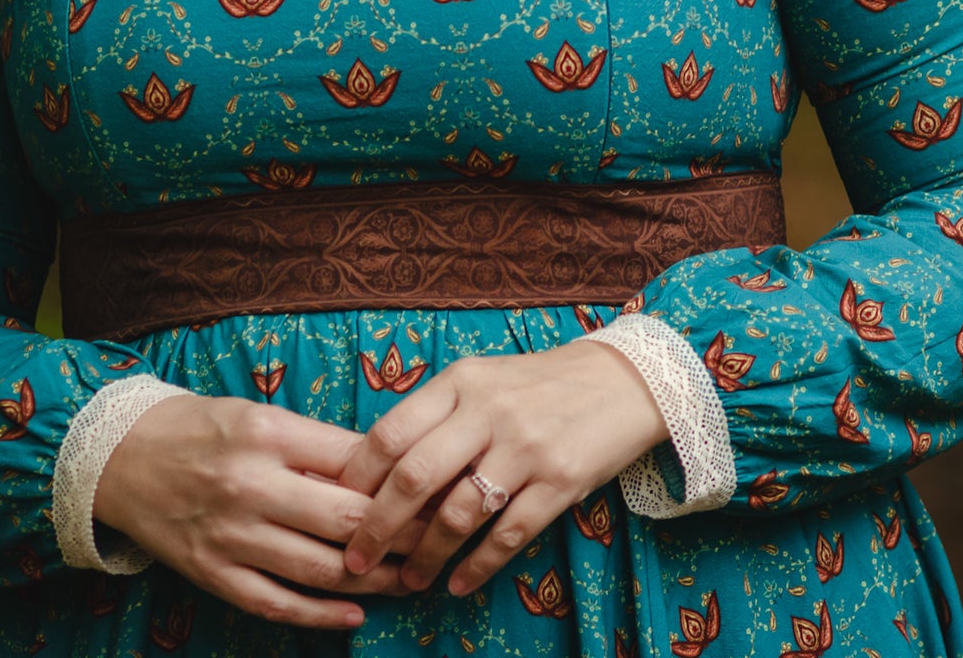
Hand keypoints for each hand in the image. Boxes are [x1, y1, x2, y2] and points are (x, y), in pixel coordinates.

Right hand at [93, 394, 438, 629]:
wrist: (117, 458)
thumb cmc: (200, 430)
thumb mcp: (259, 416)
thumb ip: (316, 443)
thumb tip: (384, 469)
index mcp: (268, 434)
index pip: (354, 460)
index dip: (403, 480)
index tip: (438, 490)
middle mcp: (250, 485)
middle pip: (345, 518)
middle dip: (402, 534)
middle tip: (439, 540)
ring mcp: (229, 535)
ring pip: (319, 567)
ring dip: (373, 579)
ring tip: (410, 579)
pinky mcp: (211, 573)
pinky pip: (275, 603)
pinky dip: (319, 615)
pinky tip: (355, 614)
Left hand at [336, 338, 670, 597]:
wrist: (625, 381)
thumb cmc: (540, 384)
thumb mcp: (484, 379)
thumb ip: (437, 414)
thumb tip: (376, 467)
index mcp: (462, 382)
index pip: (391, 432)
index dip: (357, 477)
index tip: (338, 508)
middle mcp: (490, 412)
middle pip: (414, 476)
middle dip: (377, 526)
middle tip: (355, 559)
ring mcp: (526, 447)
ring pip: (458, 512)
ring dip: (426, 555)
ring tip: (410, 580)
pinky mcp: (561, 481)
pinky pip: (508, 534)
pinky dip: (477, 565)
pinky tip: (459, 583)